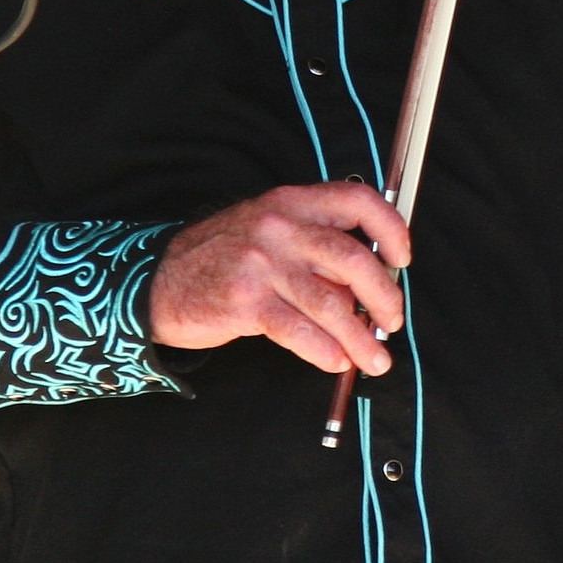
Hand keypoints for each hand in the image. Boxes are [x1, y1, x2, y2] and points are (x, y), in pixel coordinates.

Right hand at [148, 182, 410, 375]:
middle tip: (392, 320)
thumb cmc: (223, 258)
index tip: (402, 259)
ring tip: (374, 359)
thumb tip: (366, 289)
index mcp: (291, 202)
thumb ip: (315, 249)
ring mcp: (262, 264)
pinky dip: (325, 351)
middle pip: (352, 258)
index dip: (390, 228)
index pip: (356, 200)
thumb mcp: (269, 233)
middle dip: (383, 296)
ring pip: (331, 303)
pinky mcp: (246, 302)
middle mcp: (279, 227)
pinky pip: (299, 331)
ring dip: (360, 338)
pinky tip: (335, 361)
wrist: (160, 280)